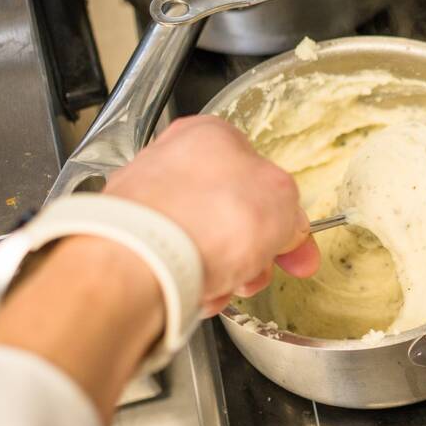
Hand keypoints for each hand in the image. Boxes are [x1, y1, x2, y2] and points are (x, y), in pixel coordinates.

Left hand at [103, 115, 318, 313]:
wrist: (144, 260)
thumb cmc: (207, 219)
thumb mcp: (283, 203)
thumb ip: (292, 212)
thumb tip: (289, 227)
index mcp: (211, 135)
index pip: (260, 174)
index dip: (285, 215)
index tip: (296, 244)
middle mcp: (171, 160)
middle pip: (232, 211)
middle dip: (254, 249)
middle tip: (264, 270)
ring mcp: (145, 199)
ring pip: (204, 240)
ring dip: (227, 269)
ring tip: (229, 285)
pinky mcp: (128, 238)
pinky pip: (176, 261)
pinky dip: (192, 280)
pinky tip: (200, 291)